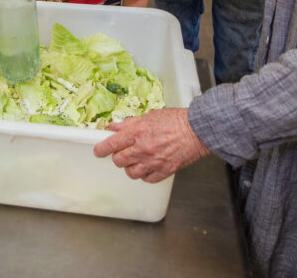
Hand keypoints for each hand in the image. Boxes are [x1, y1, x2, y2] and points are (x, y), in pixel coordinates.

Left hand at [93, 108, 209, 182]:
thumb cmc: (176, 120)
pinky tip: (148, 166)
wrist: (197, 130)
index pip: (112, 145)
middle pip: (119, 161)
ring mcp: (153, 162)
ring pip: (131, 173)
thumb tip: (113, 127)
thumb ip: (129, 124)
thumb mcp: (150, 116)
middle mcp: (143, 149)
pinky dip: (145, 174)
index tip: (98, 151)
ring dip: (130, 167)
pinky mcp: (164, 171)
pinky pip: (147, 179)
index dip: (101, 149)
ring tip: (136, 160)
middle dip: (118, 157)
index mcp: (137, 133)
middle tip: (123, 152)